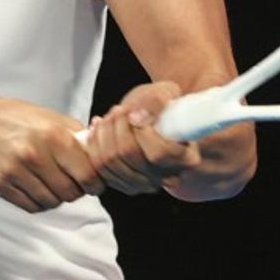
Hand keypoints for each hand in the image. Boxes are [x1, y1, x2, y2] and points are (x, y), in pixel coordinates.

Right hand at [0, 96, 104, 212]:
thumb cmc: (21, 119)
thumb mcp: (53, 118)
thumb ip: (78, 138)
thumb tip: (101, 158)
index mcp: (53, 135)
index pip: (86, 174)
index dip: (95, 183)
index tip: (95, 184)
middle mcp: (33, 154)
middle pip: (70, 193)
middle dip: (76, 190)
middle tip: (73, 182)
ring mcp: (14, 171)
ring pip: (51, 202)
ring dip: (57, 196)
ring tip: (52, 182)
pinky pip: (31, 207)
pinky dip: (40, 202)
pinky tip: (37, 187)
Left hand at [85, 81, 200, 195]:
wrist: (155, 121)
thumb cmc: (164, 107)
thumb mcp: (167, 93)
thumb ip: (156, 102)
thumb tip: (137, 116)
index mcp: (186, 157)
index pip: (159, 153)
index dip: (141, 131)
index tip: (134, 112)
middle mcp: (167, 177)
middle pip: (129, 156)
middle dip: (117, 126)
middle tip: (119, 110)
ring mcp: (145, 185)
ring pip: (110, 162)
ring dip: (104, 133)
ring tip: (110, 116)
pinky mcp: (124, 185)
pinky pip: (98, 168)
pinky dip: (94, 145)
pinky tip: (99, 128)